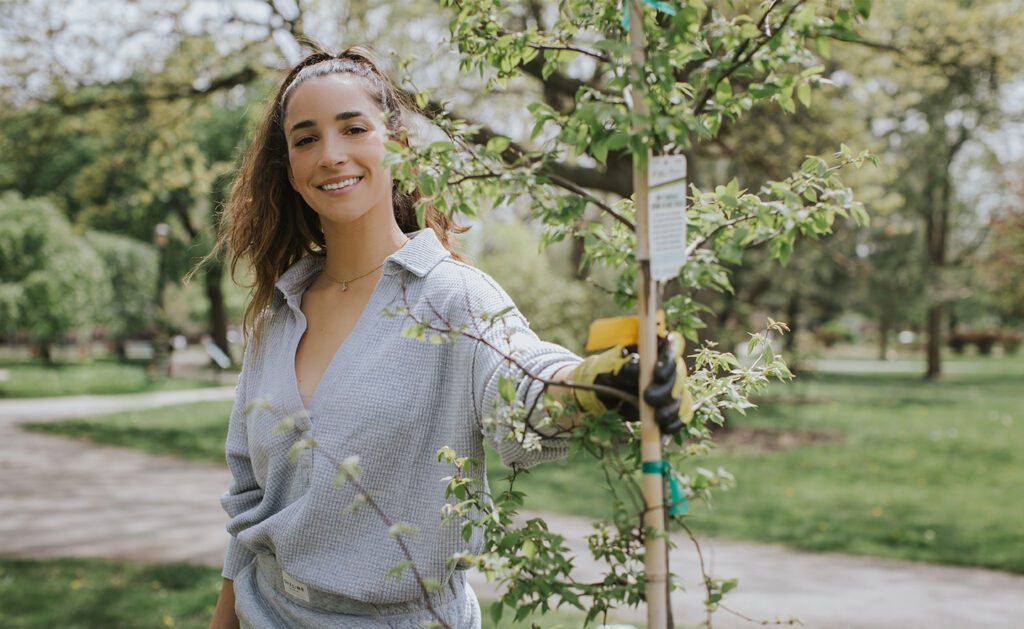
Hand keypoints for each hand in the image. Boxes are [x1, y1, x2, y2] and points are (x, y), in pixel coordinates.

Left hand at [572, 333, 690, 433]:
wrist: (603, 390)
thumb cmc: (608, 371)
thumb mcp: (611, 366)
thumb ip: (624, 365)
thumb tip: (635, 366)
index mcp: (656, 348)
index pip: (674, 344)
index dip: (670, 358)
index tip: (656, 373)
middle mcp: (668, 365)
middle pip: (679, 374)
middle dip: (667, 389)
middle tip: (647, 397)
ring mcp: (672, 386)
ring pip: (682, 396)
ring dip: (671, 409)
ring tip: (657, 418)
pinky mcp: (671, 405)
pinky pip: (681, 414)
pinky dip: (675, 423)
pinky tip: (665, 429)